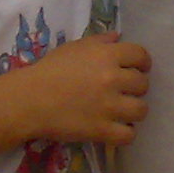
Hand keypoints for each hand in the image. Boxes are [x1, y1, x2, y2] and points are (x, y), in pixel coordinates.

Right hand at [16, 33, 151, 147]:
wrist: (30, 99)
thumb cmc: (50, 69)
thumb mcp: (75, 47)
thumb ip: (100, 41)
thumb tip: (118, 37)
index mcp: (107, 55)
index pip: (141, 56)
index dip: (142, 63)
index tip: (137, 69)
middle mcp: (112, 78)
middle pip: (143, 84)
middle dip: (135, 87)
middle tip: (122, 90)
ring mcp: (108, 106)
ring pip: (141, 110)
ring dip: (133, 110)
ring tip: (122, 110)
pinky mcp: (102, 130)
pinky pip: (129, 135)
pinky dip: (125, 132)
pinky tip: (116, 127)